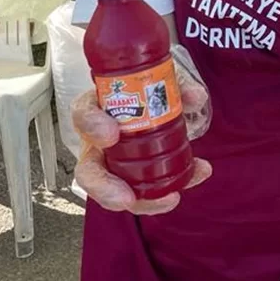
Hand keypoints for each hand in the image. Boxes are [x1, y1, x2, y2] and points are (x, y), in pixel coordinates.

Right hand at [71, 82, 212, 214]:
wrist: (155, 100)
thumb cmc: (145, 89)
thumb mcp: (160, 79)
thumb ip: (177, 85)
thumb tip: (194, 97)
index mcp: (98, 110)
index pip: (83, 115)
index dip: (92, 126)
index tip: (111, 134)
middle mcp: (99, 143)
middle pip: (88, 171)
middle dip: (104, 188)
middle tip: (125, 196)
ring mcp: (115, 165)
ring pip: (116, 193)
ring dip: (143, 201)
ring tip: (170, 198)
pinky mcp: (134, 180)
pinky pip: (146, 194)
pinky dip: (170, 191)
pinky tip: (196, 175)